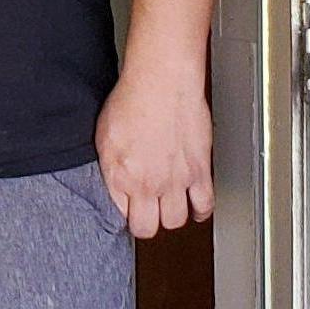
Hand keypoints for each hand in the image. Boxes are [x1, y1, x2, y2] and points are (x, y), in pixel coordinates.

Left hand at [94, 65, 214, 238]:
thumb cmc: (132, 99)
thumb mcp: (104, 137)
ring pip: (175, 221)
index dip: (124, 213)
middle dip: (146, 223)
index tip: (128, 208)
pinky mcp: (200, 171)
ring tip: (168, 207)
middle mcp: (148, 183)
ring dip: (171, 216)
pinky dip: (200, 210)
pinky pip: (205, 204)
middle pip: (148, 227)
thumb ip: (109, 166)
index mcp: (121, 176)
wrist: (163, 81)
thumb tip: (113, 181)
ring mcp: (176, 180)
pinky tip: (195, 207)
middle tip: (147, 213)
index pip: (120, 216)